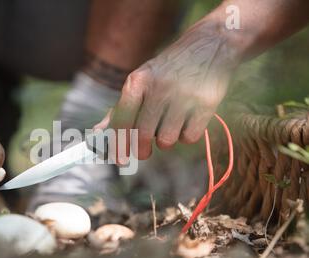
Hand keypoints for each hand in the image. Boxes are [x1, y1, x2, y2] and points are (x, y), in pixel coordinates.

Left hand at [100, 20, 238, 162]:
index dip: (118, 144)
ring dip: (166, 141)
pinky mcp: (206, 104)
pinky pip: (189, 138)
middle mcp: (159, 87)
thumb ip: (120, 109)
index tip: (119, 160)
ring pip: (166, 141)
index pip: (123, 120)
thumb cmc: (168, 70)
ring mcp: (184, 96)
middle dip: (142, 150)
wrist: (211, 44)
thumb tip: (97, 134)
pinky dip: (187, 136)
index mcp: (138, 81)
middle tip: (144, 151)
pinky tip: (188, 120)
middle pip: (143, 136)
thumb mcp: (141, 81)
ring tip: (171, 124)